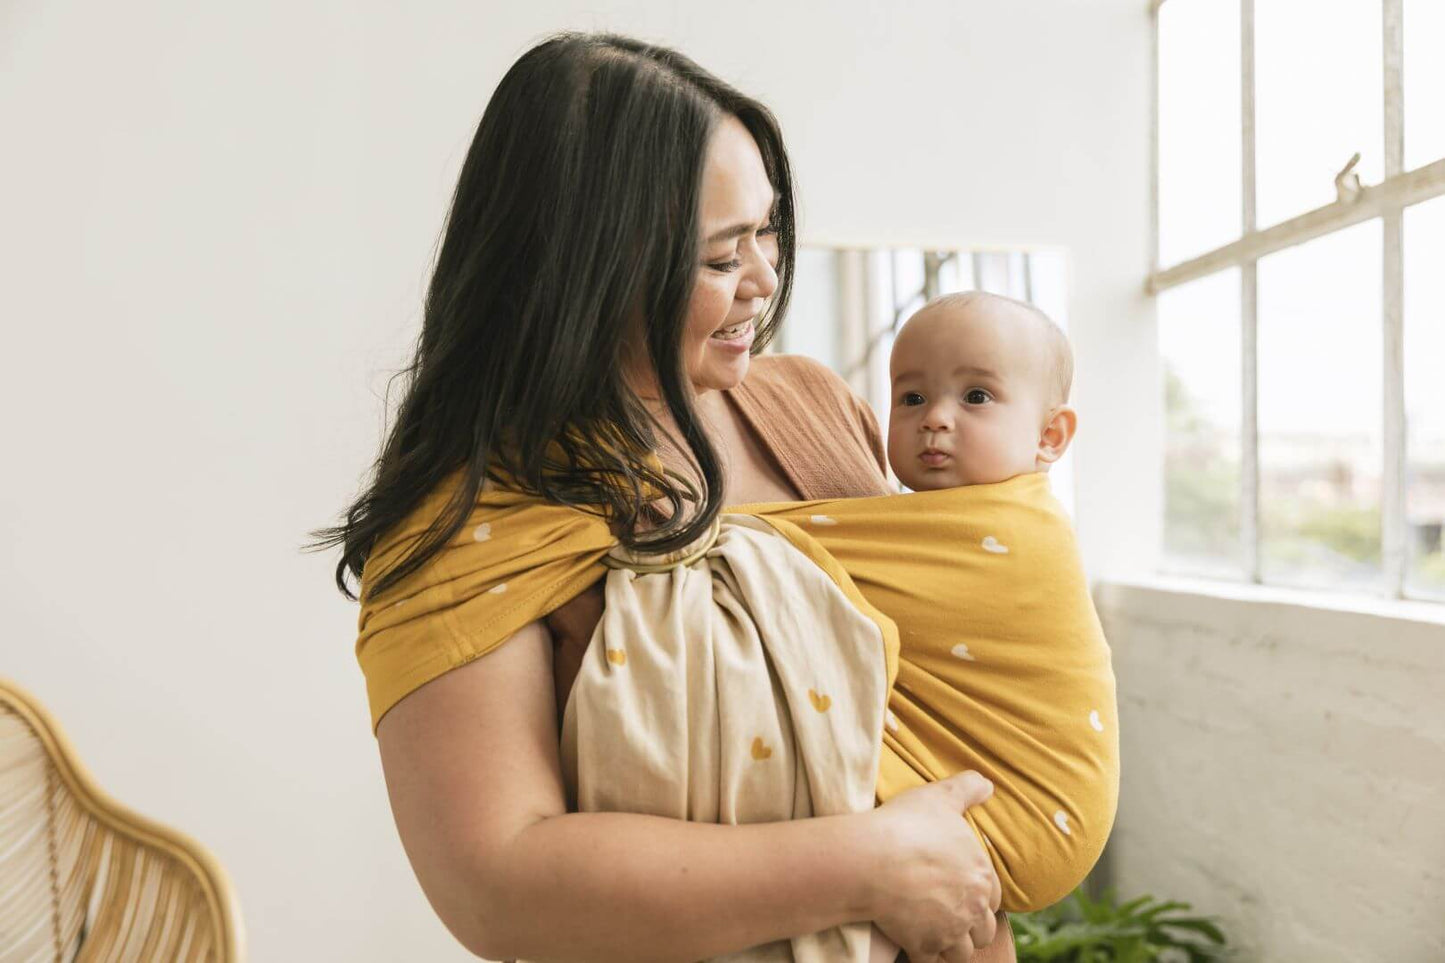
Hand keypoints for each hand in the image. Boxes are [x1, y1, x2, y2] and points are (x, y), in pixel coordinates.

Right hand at [865, 772, 1001, 962]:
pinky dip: (925, 956)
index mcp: (981, 874)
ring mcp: (949, 930)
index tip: (962, 892)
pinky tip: (913, 944)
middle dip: (970, 926)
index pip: (993, 896)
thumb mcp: (940, 797)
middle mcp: (972, 907)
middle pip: (983, 930)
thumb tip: (990, 785)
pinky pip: (931, 962)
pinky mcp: (923, 946)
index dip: (979, 895)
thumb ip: (969, 788)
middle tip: (951, 916)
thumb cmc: (906, 826)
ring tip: (936, 935)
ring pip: (962, 953)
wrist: (872, 860)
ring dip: (952, 946)